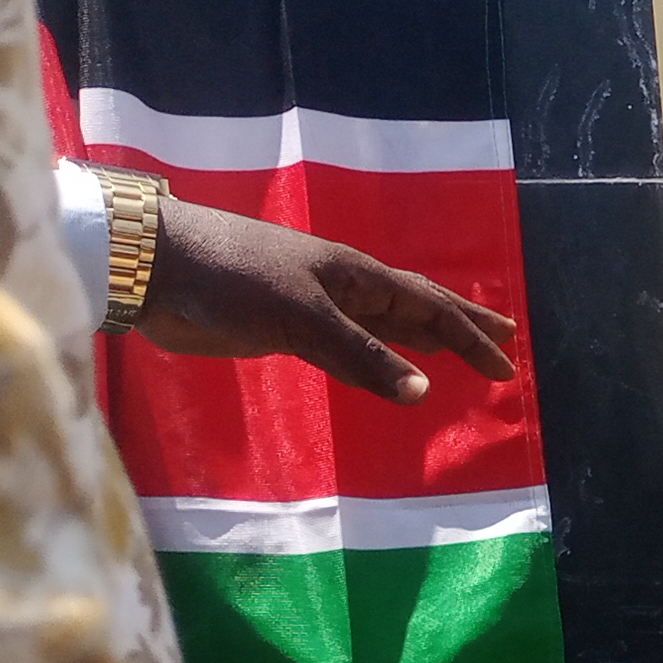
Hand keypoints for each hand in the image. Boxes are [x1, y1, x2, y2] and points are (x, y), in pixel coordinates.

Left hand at [135, 193, 521, 406]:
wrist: (157, 270)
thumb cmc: (233, 280)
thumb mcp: (303, 317)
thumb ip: (362, 356)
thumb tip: (423, 392)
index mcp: (356, 276)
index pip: (429, 306)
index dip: (469, 335)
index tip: (504, 364)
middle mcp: (344, 289)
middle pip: (415, 307)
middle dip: (459, 327)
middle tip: (502, 345)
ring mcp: (314, 308)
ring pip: (383, 326)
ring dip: (421, 339)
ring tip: (454, 351)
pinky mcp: (283, 329)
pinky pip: (347, 346)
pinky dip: (376, 357)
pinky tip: (382, 366)